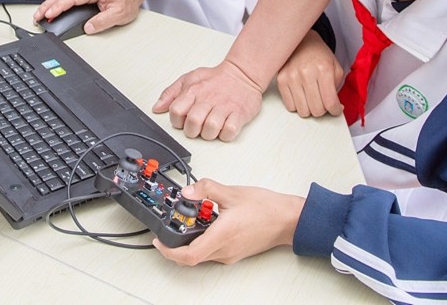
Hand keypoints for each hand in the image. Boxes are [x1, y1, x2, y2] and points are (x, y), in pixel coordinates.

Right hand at [33, 0, 144, 34]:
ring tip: (38, 15)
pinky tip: (49, 9)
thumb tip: (88, 28)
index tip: (50, 14)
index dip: (59, 6)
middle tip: (37, 17)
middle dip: (48, 5)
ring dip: (49, 4)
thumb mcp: (119, 14)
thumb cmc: (126, 0)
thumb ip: (102, 21)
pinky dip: (55, 2)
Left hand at [152, 61, 263, 140]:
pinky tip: (224, 128)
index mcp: (193, 90)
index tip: (182, 120)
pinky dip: (226, 134)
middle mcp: (208, 99)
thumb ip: (171, 93)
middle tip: (197, 127)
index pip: (176, 111)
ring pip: (211, 129)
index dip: (176, 120)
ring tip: (211, 128)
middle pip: (193, 122)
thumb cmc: (215, 79)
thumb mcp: (189, 78)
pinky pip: (230, 131)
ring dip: (209, 134)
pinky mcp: (240, 114)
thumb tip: (157, 108)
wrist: (242, 74)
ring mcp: (225, 106)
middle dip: (192, 131)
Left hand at [152, 179, 302, 264]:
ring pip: (202, 255)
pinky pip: (212, 252)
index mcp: (221, 236)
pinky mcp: (235, 253)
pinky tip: (206, 223)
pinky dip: (203, 240)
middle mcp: (224, 251)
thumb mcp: (232, 192)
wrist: (288, 219)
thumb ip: (206, 189)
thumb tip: (188, 190)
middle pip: (191, 257)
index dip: (168, 251)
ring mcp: (230, 254)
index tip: (158, 241)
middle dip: (176, 245)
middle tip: (169, 228)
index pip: (188, 255)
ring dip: (190, 242)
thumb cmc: (266, 208)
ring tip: (189, 221)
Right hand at [276, 29, 344, 117]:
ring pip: (303, 111)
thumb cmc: (319, 56)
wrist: (302, 42)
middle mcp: (307, 73)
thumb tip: (335, 109)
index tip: (336, 110)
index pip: (330, 102)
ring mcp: (292, 77)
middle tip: (323, 102)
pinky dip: (297, 106)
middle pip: (316, 110)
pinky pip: (290, 106)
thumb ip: (337, 89)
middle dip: (323, 110)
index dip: (335, 110)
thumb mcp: (335, 68)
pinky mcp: (281, 80)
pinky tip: (302, 97)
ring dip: (310, 109)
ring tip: (312, 99)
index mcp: (324, 69)